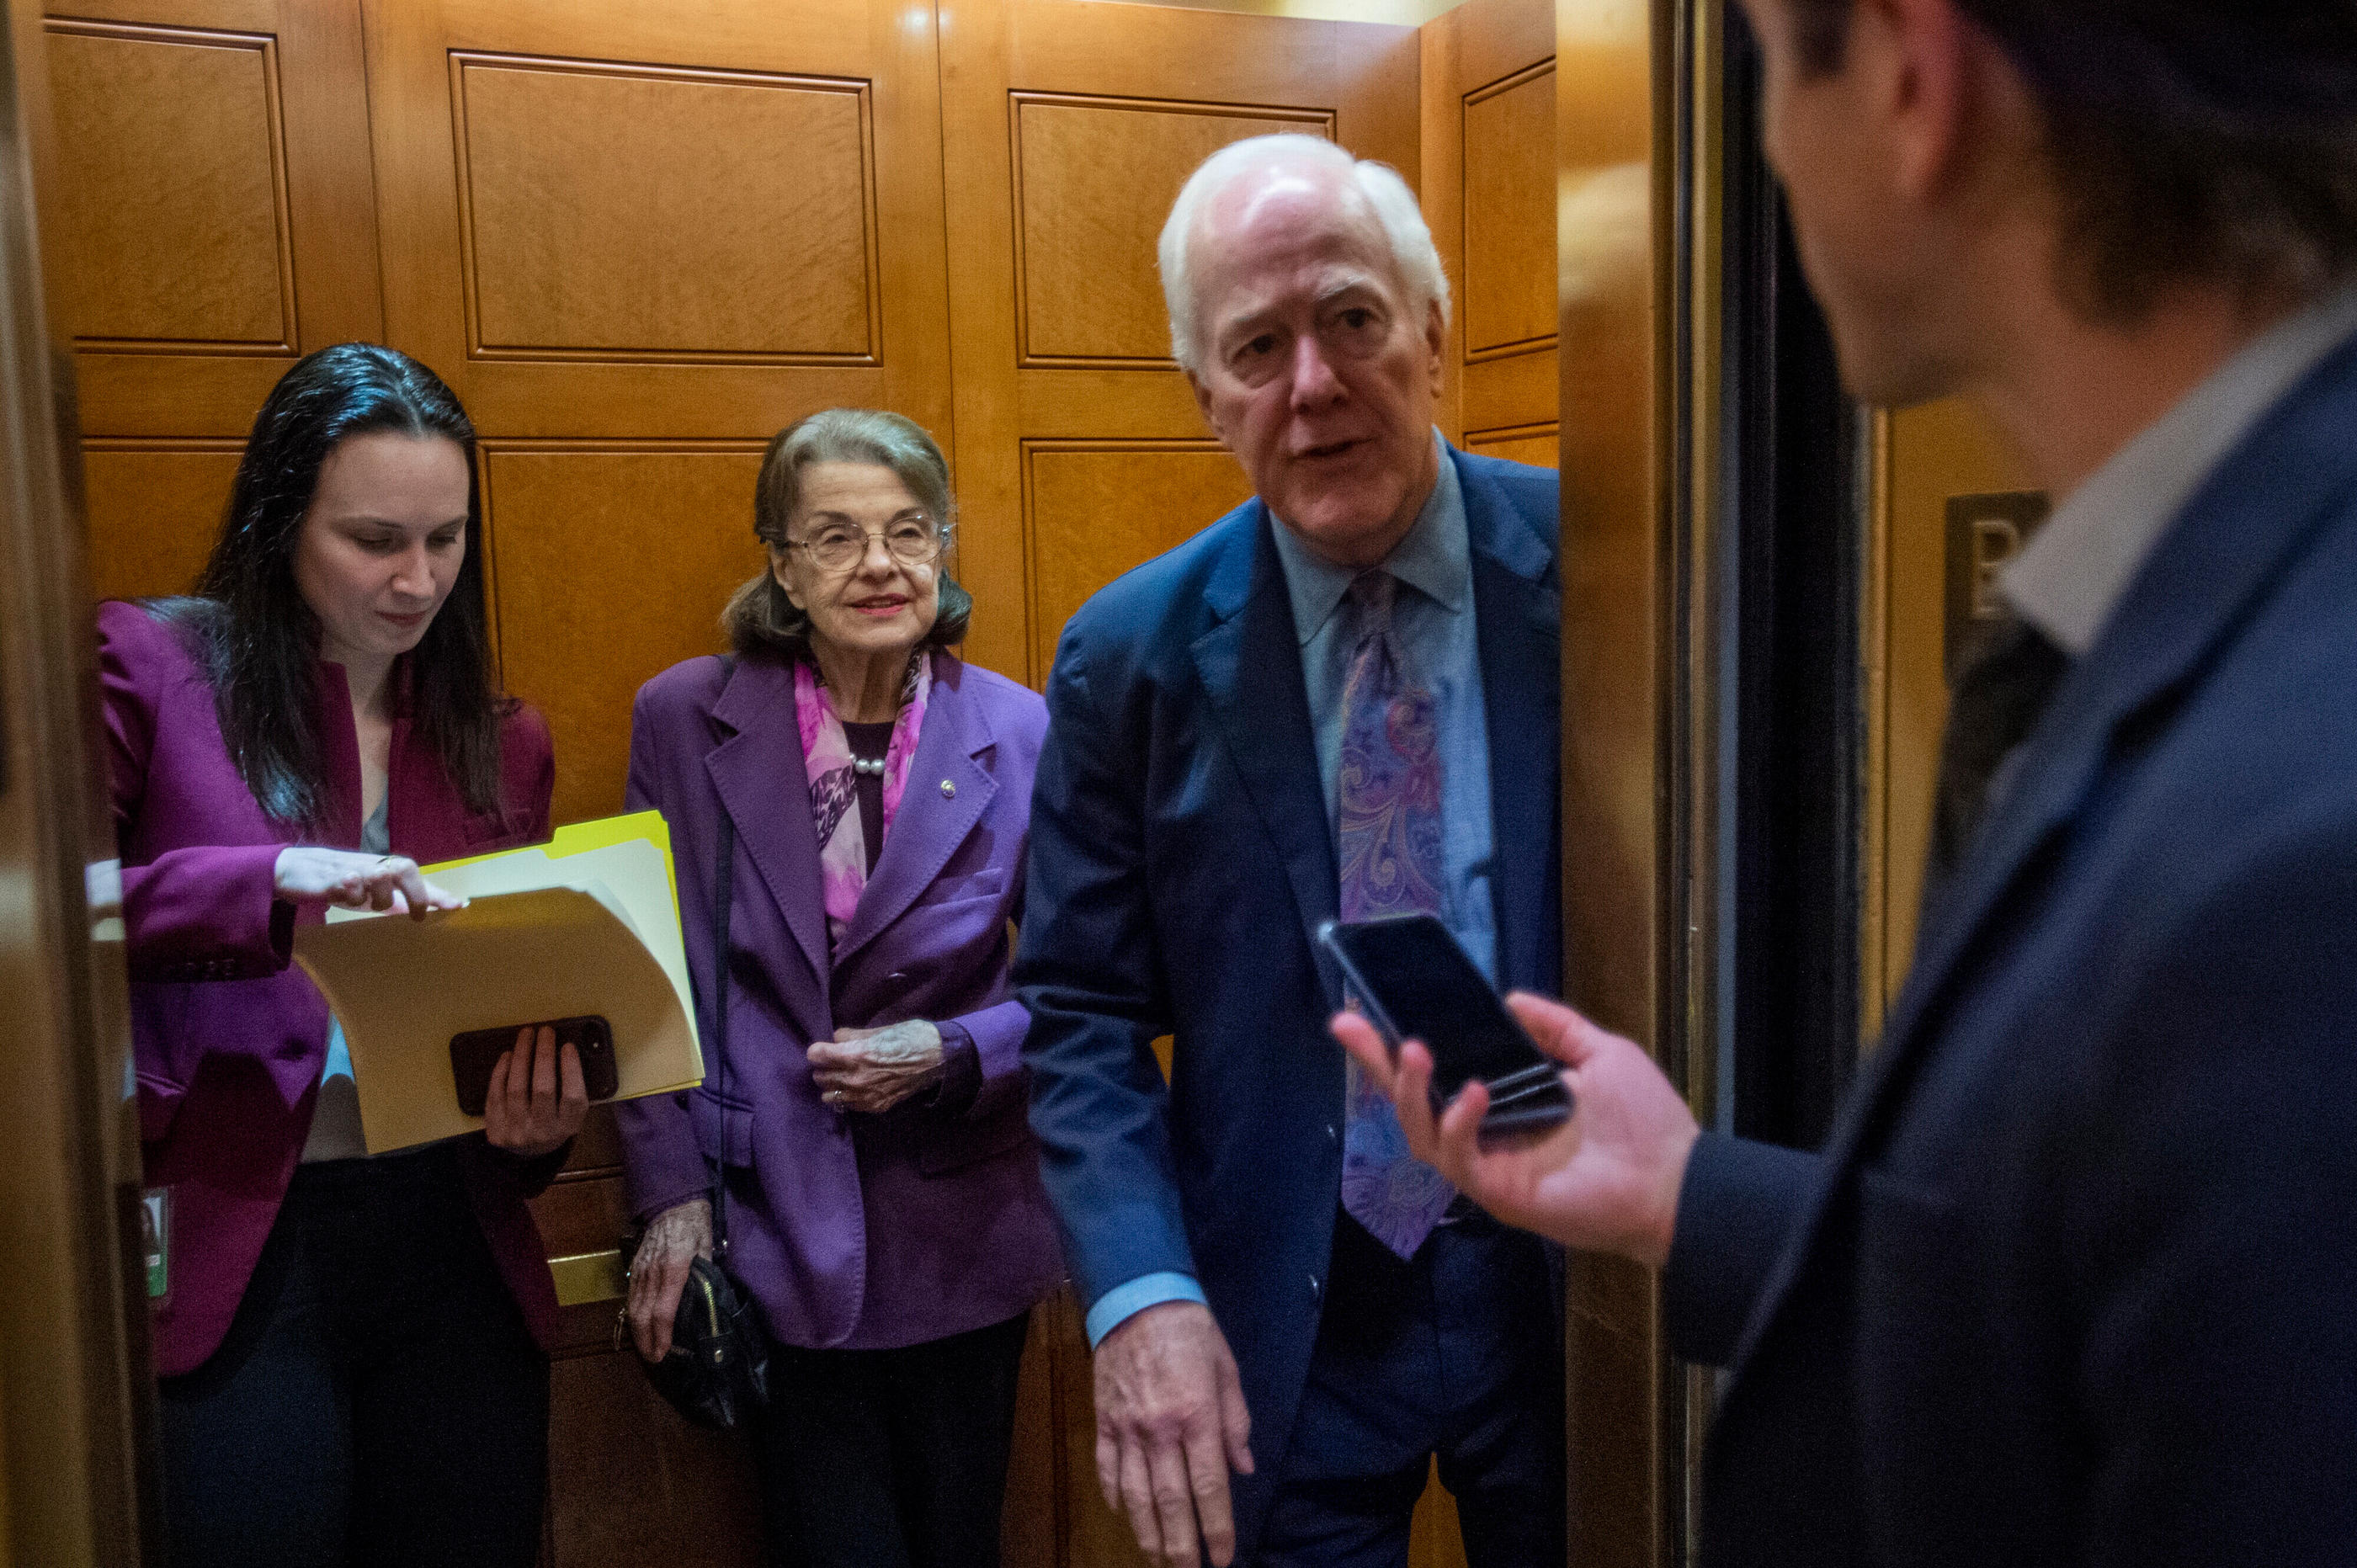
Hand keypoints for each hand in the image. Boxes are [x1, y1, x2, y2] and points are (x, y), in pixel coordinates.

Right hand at [273, 845, 463, 919]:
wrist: (296, 870)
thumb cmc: (342, 882)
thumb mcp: (375, 894)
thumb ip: (403, 900)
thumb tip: (432, 908)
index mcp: (386, 869)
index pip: (418, 877)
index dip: (437, 892)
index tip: (458, 905)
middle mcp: (374, 865)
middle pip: (405, 869)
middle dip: (414, 893)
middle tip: (414, 916)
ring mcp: (354, 869)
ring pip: (380, 878)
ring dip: (376, 898)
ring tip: (361, 901)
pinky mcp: (332, 876)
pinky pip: (349, 883)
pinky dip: (351, 890)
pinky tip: (343, 891)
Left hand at [481, 1025, 587, 1160]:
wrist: (529, 1153)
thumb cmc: (556, 1122)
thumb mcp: (573, 1112)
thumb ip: (573, 1087)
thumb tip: (566, 1048)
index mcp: (568, 1127)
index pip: (572, 1097)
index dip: (571, 1069)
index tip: (568, 1046)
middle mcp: (543, 1132)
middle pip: (543, 1089)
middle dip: (544, 1055)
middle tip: (545, 1032)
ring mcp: (517, 1132)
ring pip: (516, 1088)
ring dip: (521, 1056)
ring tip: (526, 1036)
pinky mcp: (495, 1130)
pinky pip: (495, 1096)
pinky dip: (500, 1072)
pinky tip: (508, 1055)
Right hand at [627, 1197, 712, 1361]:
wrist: (673, 1202)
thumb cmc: (696, 1226)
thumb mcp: (708, 1248)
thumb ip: (705, 1276)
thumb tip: (708, 1304)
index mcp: (674, 1268)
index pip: (663, 1310)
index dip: (662, 1335)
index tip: (663, 1353)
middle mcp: (653, 1272)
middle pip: (643, 1314)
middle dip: (647, 1340)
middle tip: (654, 1359)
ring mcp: (641, 1269)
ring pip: (633, 1307)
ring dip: (638, 1332)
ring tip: (646, 1349)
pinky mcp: (634, 1266)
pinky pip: (630, 1296)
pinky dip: (633, 1315)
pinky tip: (639, 1327)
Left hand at [806, 1019, 943, 1114]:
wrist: (939, 1060)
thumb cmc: (911, 1037)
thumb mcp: (879, 1029)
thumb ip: (852, 1036)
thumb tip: (835, 1039)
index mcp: (856, 1055)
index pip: (816, 1056)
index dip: (818, 1050)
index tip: (824, 1048)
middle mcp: (856, 1079)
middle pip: (819, 1077)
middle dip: (824, 1067)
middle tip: (835, 1061)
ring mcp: (865, 1097)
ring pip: (829, 1096)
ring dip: (833, 1085)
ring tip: (844, 1076)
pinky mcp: (875, 1107)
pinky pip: (847, 1105)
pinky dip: (847, 1097)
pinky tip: (858, 1087)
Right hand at [1093, 1300, 1253, 1567]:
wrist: (1136, 1295)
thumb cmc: (1191, 1330)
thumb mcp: (1226, 1369)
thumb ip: (1234, 1421)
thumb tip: (1243, 1468)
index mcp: (1197, 1415)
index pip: (1209, 1486)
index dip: (1216, 1528)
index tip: (1223, 1557)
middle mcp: (1160, 1428)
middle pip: (1169, 1502)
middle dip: (1181, 1546)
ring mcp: (1126, 1427)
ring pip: (1134, 1495)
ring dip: (1146, 1533)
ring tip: (1158, 1558)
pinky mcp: (1103, 1419)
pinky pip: (1107, 1468)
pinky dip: (1114, 1497)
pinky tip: (1123, 1515)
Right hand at [1329, 992, 1699, 1268]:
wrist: (1677, 1177)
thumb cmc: (1645, 1121)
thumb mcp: (1599, 1053)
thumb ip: (1555, 1027)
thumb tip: (1509, 999)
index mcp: (1505, 1104)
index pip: (1441, 1074)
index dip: (1403, 1047)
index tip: (1371, 1010)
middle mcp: (1488, 1136)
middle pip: (1413, 1102)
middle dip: (1375, 1064)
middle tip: (1346, 1024)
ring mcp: (1490, 1167)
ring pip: (1422, 1133)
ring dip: (1410, 1091)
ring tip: (1412, 1051)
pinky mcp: (1500, 1193)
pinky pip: (1459, 1159)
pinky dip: (1458, 1122)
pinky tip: (1473, 1093)